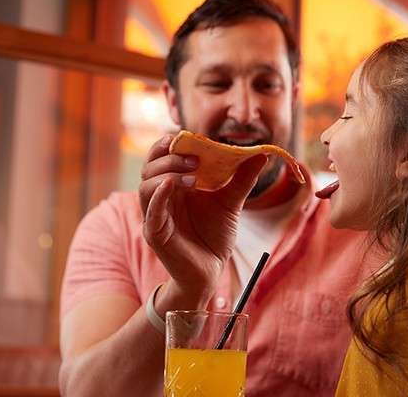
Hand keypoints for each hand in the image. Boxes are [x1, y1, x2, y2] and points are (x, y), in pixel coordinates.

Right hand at [139, 134, 266, 299]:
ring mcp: (155, 215)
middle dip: (169, 155)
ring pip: (146, 185)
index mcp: (174, 186)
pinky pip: (151, 210)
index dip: (171, 142)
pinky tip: (171, 184)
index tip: (190, 135)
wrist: (211, 272)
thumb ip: (242, 179)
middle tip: (194, 156)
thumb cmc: (215, 238)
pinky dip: (159, 195)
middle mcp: (160, 197)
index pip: (162, 156)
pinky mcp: (155, 233)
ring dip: (166, 173)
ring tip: (191, 174)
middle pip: (150, 166)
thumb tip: (261, 153)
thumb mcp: (231, 203)